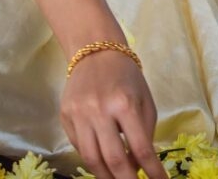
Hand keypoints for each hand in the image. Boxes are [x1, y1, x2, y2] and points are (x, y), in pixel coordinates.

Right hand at [60, 48, 166, 178]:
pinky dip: (92, 158)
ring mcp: (80, 114)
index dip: (152, 171)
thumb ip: (145, 133)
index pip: (140, 147)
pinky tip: (102, 161)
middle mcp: (100, 109)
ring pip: (91, 159)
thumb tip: (138, 166)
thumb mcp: (144, 100)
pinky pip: (78, 147)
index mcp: (126, 103)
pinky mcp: (65, 116)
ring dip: (106, 176)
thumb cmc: (126, 77)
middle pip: (113, 159)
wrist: (95, 51)